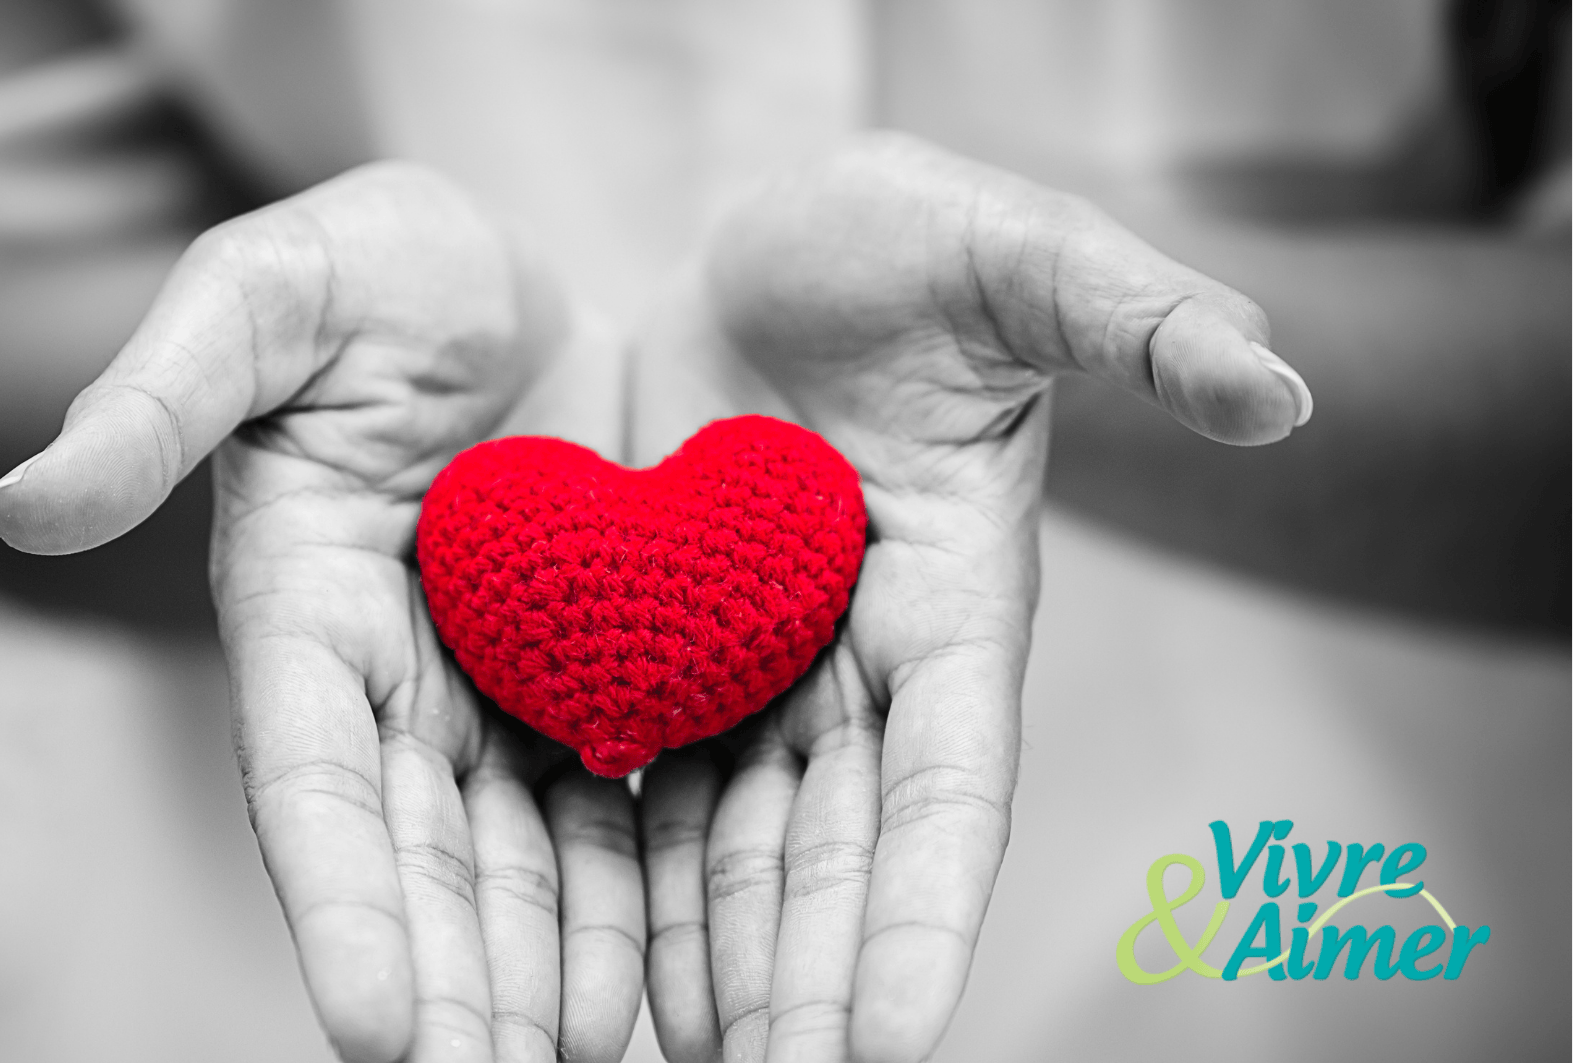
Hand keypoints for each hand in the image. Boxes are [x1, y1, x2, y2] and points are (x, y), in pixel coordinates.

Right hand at [0, 163, 644, 1062]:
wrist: (508, 280)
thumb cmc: (375, 270)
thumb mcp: (270, 291)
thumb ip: (159, 392)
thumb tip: (15, 504)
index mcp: (301, 608)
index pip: (312, 781)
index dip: (340, 903)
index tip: (382, 1029)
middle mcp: (393, 680)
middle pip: (417, 860)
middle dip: (451, 988)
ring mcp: (496, 692)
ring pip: (515, 864)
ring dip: (538, 980)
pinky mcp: (594, 680)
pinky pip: (611, 811)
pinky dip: (624, 904)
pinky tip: (651, 993)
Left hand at [631, 133, 1309, 1062]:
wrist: (766, 248)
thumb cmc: (900, 242)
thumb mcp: (1010, 254)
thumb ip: (1134, 316)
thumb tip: (1284, 388)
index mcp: (960, 605)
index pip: (951, 786)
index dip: (922, 912)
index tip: (888, 1043)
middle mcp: (865, 666)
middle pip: (839, 853)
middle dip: (808, 982)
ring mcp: (764, 670)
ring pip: (740, 849)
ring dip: (718, 968)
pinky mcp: (668, 651)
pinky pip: (649, 788)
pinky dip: (634, 883)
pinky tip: (604, 974)